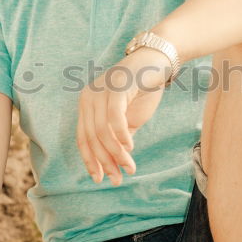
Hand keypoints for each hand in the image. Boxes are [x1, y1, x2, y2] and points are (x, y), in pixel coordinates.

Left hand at [76, 47, 169, 185]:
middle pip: (92, 138)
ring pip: (103, 132)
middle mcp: (88, 98)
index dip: (90, 161)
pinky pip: (114, 117)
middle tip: (118, 179)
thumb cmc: (143, 89)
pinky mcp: (115, 87)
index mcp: (87, 105)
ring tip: (129, 168)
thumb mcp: (129, 119)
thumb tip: (114, 163)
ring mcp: (100, 91)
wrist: (158, 62)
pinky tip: (129, 148)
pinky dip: (121, 135)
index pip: (83, 139)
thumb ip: (118, 137)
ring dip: (116, 154)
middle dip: (105, 162)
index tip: (100, 179)